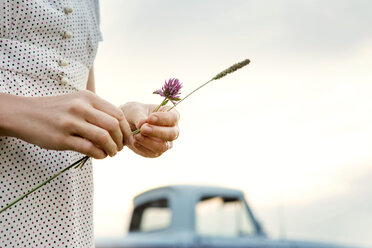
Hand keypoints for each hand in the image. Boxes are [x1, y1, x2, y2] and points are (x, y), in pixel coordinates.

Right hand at [0, 91, 124, 158]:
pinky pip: (88, 148)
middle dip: (121, 140)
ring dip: (112, 149)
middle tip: (120, 148)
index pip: (117, 114)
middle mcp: (81, 108)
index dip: (126, 129)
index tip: (127, 139)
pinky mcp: (62, 138)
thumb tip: (120, 127)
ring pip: (103, 137)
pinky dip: (99, 155)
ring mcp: (70, 123)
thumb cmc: (57, 109)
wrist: (25, 114)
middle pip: (113, 125)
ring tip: (111, 153)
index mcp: (88, 97)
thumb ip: (98, 110)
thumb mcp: (78, 101)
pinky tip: (100, 156)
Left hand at [119, 102, 179, 157]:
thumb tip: (142, 124)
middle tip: (143, 129)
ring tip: (136, 135)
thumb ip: (139, 117)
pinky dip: (142, 147)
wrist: (125, 125)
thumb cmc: (134, 114)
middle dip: (157, 132)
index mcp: (170, 114)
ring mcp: (165, 142)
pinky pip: (153, 153)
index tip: (150, 118)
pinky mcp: (156, 151)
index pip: (173, 117)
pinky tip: (134, 141)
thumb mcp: (135, 111)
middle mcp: (171, 129)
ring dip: (148, 141)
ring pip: (163, 146)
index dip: (163, 118)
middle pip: (172, 134)